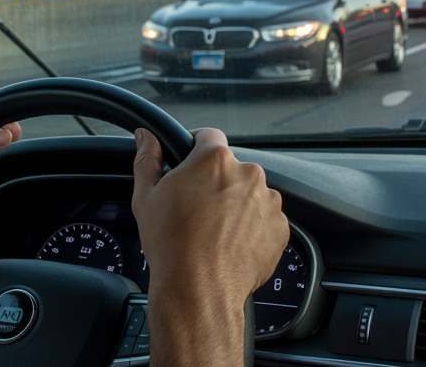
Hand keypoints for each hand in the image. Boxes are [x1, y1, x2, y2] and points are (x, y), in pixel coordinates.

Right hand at [132, 128, 287, 366]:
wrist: (199, 290)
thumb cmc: (172, 246)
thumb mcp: (146, 198)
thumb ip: (147, 160)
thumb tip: (146, 138)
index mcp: (214, 160)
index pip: (208, 136)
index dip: (195, 149)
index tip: (189, 164)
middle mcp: (247, 174)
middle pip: (230, 168)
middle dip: (214, 182)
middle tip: (195, 208)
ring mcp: (268, 201)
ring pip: (249, 193)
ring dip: (235, 205)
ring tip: (213, 231)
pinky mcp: (279, 227)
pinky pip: (265, 218)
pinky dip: (251, 227)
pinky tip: (230, 243)